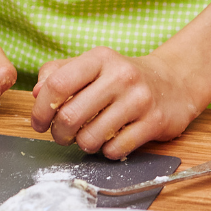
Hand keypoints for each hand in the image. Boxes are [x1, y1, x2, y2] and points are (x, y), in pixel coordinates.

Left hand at [30, 47, 201, 159]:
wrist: (174, 82)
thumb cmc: (120, 76)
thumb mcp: (90, 65)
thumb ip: (57, 73)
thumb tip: (36, 93)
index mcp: (99, 58)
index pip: (57, 84)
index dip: (41, 108)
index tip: (38, 123)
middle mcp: (120, 76)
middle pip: (70, 116)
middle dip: (59, 133)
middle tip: (61, 135)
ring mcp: (139, 99)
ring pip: (91, 137)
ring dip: (81, 144)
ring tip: (85, 138)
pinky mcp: (155, 123)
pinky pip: (115, 149)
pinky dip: (105, 151)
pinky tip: (109, 141)